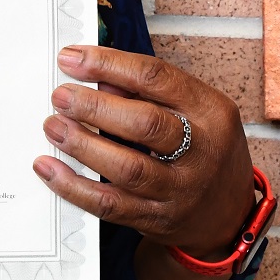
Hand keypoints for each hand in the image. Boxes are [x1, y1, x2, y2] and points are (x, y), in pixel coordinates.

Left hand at [33, 45, 254, 261]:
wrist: (229, 215)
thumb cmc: (206, 150)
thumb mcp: (196, 111)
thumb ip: (150, 93)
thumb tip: (96, 78)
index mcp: (211, 111)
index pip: (155, 78)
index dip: (108, 64)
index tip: (72, 59)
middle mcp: (201, 151)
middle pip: (145, 124)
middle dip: (94, 107)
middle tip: (61, 96)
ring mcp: (180, 190)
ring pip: (127, 168)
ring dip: (82, 145)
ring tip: (53, 126)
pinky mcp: (158, 220)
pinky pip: (110, 205)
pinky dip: (75, 187)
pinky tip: (50, 170)